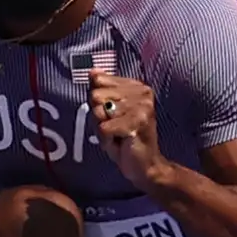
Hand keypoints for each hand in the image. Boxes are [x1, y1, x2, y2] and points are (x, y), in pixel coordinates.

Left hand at [83, 65, 162, 188]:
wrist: (144, 165)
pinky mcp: (138, 122)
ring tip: (118, 135)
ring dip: (103, 129)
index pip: (99, 81)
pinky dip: (106, 139)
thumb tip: (92, 71)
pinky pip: (104, 128)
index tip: (111, 114)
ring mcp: (142, 106)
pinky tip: (120, 142)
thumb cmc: (124, 138)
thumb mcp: (108, 112)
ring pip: (99, 112)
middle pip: (97, 96)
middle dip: (99, 117)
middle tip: (114, 127)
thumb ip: (101, 90)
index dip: (97, 102)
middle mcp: (142, 93)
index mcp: (137, 86)